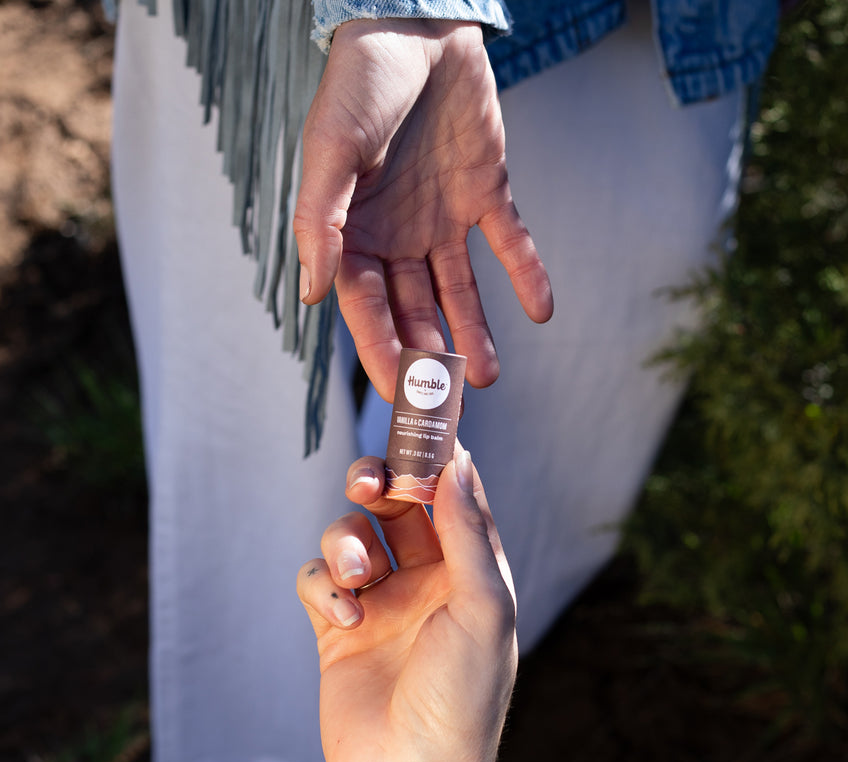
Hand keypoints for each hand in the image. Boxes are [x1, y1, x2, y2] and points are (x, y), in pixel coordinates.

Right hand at [293, 19, 552, 398]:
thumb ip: (321, 222)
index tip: (398, 394)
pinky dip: (526, 273)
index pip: (367, 306)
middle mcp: (398, 235)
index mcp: (354, 232)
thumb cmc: (361, 85)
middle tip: (450, 402)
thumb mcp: (331, 152)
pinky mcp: (486, 193)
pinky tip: (542, 311)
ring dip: (474, 330)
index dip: (381, 349)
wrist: (417, 24)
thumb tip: (309, 294)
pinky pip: (509, 241)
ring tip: (488, 377)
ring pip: (460, 289)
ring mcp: (442, 218)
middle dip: (430, 355)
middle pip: (414, 309)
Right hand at [297, 449, 516, 761]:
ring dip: (347, 543)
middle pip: (394, 505)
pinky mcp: (337, 624)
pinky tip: (344, 617)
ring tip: (358, 578)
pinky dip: (323, 584)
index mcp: (467, 571)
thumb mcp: (483, 607)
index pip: (452, 497)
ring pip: (350, 534)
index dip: (435, 460)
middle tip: (370, 481)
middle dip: (378, 485)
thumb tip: (459, 463)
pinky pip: (317, 577)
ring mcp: (379, 601)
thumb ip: (468, 532)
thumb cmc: (462, 697)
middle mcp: (425, 579)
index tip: (417, 425)